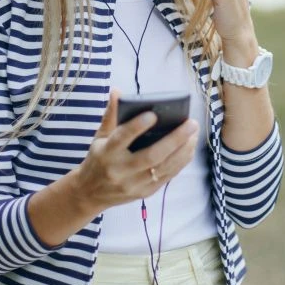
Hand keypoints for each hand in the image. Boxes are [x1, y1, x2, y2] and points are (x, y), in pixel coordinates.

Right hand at [74, 89, 199, 210]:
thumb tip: (117, 91)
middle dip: (174, 139)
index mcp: (107, 153)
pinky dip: (181, 162)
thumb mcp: (99, 137)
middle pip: (151, 156)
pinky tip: (189, 148)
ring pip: (163, 168)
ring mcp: (134, 184)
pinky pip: (167, 177)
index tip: (153, 114)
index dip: (137, 126)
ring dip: (183, 150)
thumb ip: (111, 115)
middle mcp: (120, 170)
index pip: (122, 138)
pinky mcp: (145, 193)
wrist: (91, 193)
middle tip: (191, 123)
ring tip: (194, 134)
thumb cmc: (98, 159)